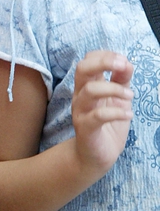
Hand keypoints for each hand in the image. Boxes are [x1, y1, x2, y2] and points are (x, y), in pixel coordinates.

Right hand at [72, 50, 132, 178]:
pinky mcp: (85, 128)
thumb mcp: (118, 98)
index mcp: (87, 85)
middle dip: (103, 62)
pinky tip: (128, 114)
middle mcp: (80, 95)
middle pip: (82, 69)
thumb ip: (121, 80)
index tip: (123, 61)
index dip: (105, 55)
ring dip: (114, 89)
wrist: (97, 155)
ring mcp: (81, 111)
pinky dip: (116, 112)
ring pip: (90, 91)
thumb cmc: (107, 124)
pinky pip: (97, 116)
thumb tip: (127, 63)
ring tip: (130, 95)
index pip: (88, 60)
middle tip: (123, 66)